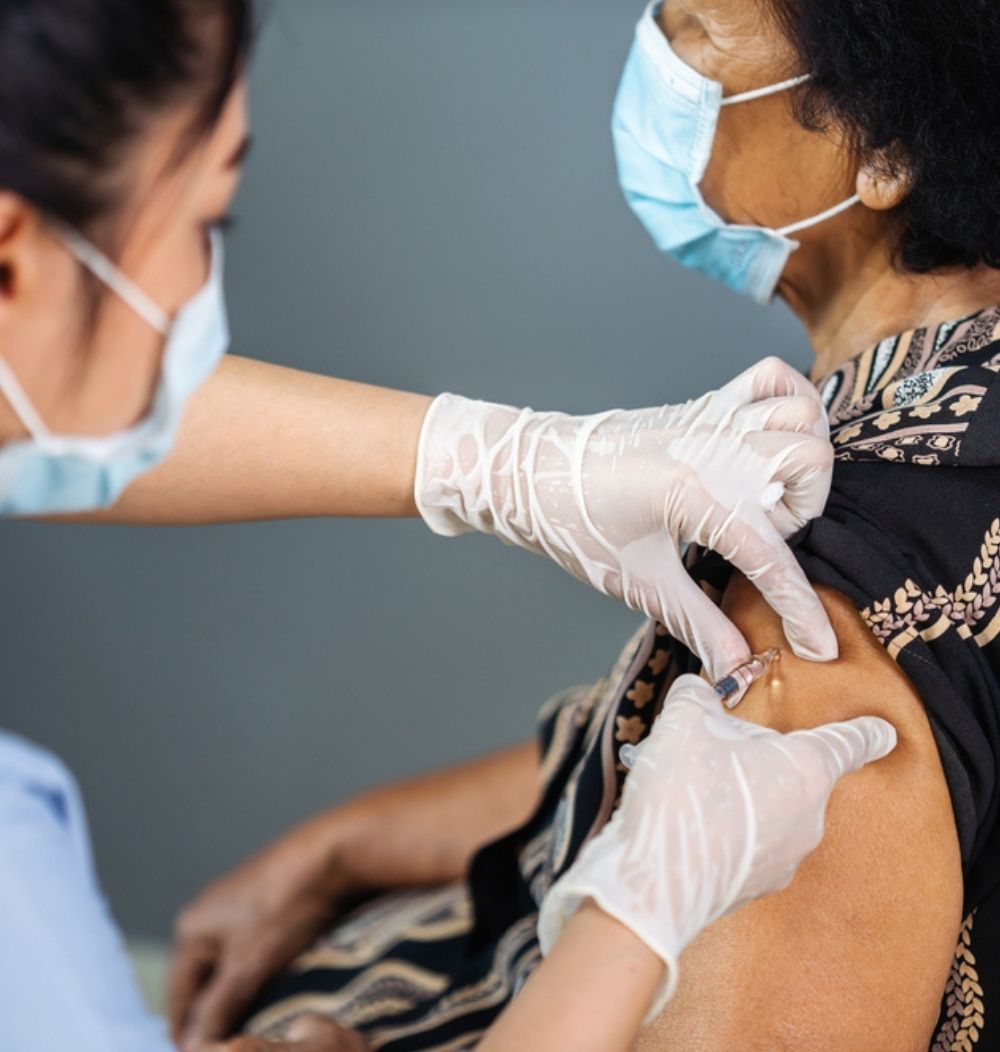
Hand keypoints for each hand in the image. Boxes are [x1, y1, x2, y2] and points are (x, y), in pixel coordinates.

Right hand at [169, 821, 355, 1051]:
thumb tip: (194, 1051)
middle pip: (203, 986)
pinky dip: (259, 979)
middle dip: (217, 1020)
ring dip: (241, 1001)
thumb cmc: (287, 908)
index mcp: (191, 929)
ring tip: (259, 1031)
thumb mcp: (248, 966)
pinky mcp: (269, 906)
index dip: (191, 1039)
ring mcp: (239, 909)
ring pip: (231, 972)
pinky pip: (254, 954)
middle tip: (238, 1049)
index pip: (178, 1001)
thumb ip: (217, 1009)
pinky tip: (278, 997)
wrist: (337, 853)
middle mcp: (208, 916)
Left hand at [415, 356, 836, 679]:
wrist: (531, 472)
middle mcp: (711, 447)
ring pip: (802, 417)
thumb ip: (698, 622)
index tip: (818, 647)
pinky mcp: (704, 403)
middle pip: (809, 462)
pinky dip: (792, 401)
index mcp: (692, 495)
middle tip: (762, 537)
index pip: (770, 557)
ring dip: (800, 461)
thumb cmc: (576, 526)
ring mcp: (711, 418)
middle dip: (803, 511)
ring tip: (764, 495)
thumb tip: (740, 668)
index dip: (800, 611)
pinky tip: (769, 442)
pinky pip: (773, 377)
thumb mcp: (639, 582)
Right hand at [537, 674, 896, 1019]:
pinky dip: (732, 832)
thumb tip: (698, 690)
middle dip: (767, 759)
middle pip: (799, 773)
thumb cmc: (683, 794)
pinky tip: (694, 825)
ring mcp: (789, 856)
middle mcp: (810, 815)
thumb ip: (698, 695)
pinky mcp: (761, 885)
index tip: (885, 730)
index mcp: (805, 767)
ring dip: (747, 796)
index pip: (849, 742)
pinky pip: (754, 844)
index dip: (866, 731)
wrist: (658, 881)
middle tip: (722, 749)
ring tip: (696, 789)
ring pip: (775, 810)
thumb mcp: (684, 720)